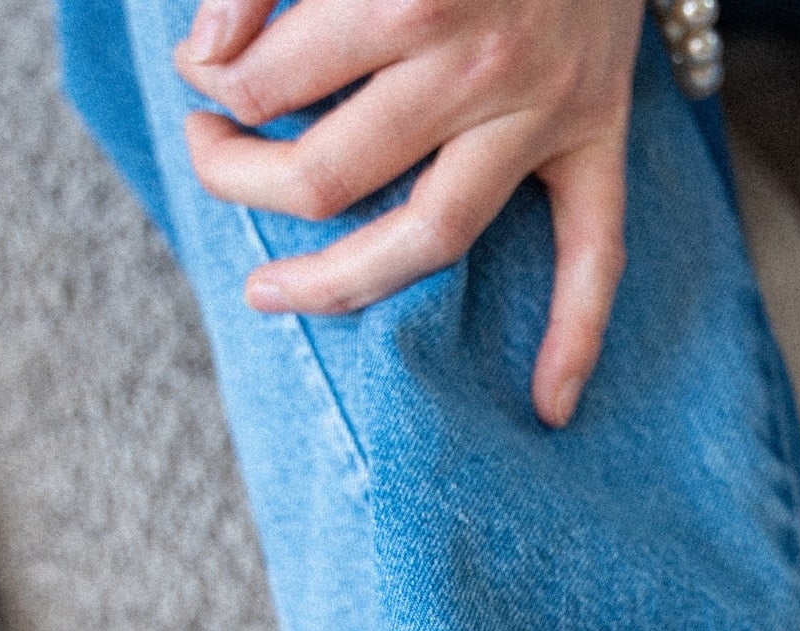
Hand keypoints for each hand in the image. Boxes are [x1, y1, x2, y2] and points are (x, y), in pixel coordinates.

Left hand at [175, 0, 644, 425]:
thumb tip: (207, 56)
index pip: (267, 81)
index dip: (210, 85)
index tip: (202, 74)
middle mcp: (478, 66)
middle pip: (331, 173)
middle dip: (239, 176)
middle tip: (208, 156)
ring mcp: (542, 114)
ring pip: (430, 236)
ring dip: (339, 279)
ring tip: (273, 289)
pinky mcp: (597, 139)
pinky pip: (594, 257)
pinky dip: (577, 337)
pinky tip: (549, 405)